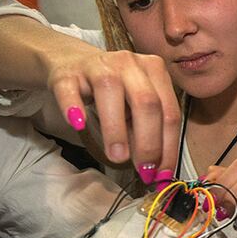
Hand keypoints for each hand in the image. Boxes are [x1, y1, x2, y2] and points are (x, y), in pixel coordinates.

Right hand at [45, 46, 181, 179]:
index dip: (168, 146)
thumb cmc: (114, 91)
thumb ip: (147, 133)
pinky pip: (69, 89)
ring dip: (116, 129)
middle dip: (148, 141)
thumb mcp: (135, 109)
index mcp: (155, 71)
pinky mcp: (67, 73)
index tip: (163, 175)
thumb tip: (155, 169)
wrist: (73, 62)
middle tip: (143, 170)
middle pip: (146, 102)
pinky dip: (73, 107)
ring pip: (110, 91)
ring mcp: (98, 65)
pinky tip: (79, 125)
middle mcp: (130, 64)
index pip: (169, 112)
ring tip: (117, 158)